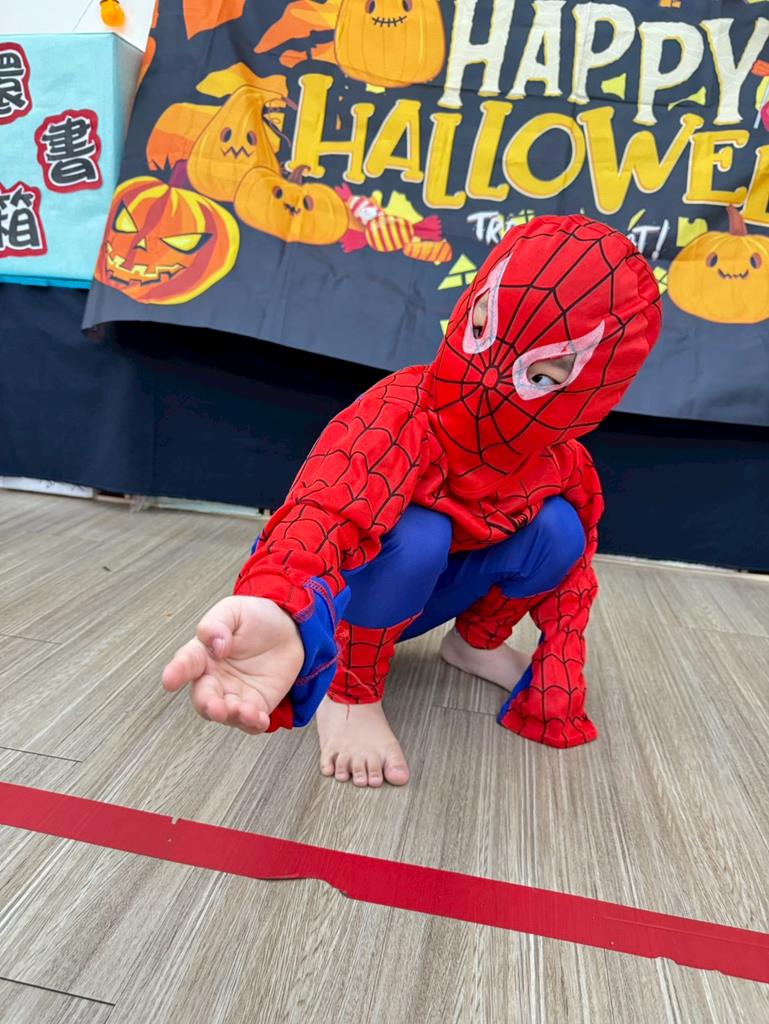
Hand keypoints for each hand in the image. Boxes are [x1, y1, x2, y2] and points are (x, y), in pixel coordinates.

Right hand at [162, 596, 303, 733]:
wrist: (288, 630)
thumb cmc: (254, 618)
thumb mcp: (234, 611)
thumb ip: (218, 624)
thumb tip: (216, 645)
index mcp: (203, 654)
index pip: (186, 663)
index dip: (177, 672)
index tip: (169, 681)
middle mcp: (214, 678)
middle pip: (203, 696)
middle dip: (207, 704)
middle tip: (214, 706)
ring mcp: (234, 694)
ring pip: (225, 714)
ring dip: (231, 716)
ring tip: (243, 711)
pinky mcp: (256, 705)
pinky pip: (250, 722)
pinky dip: (253, 724)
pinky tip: (258, 718)